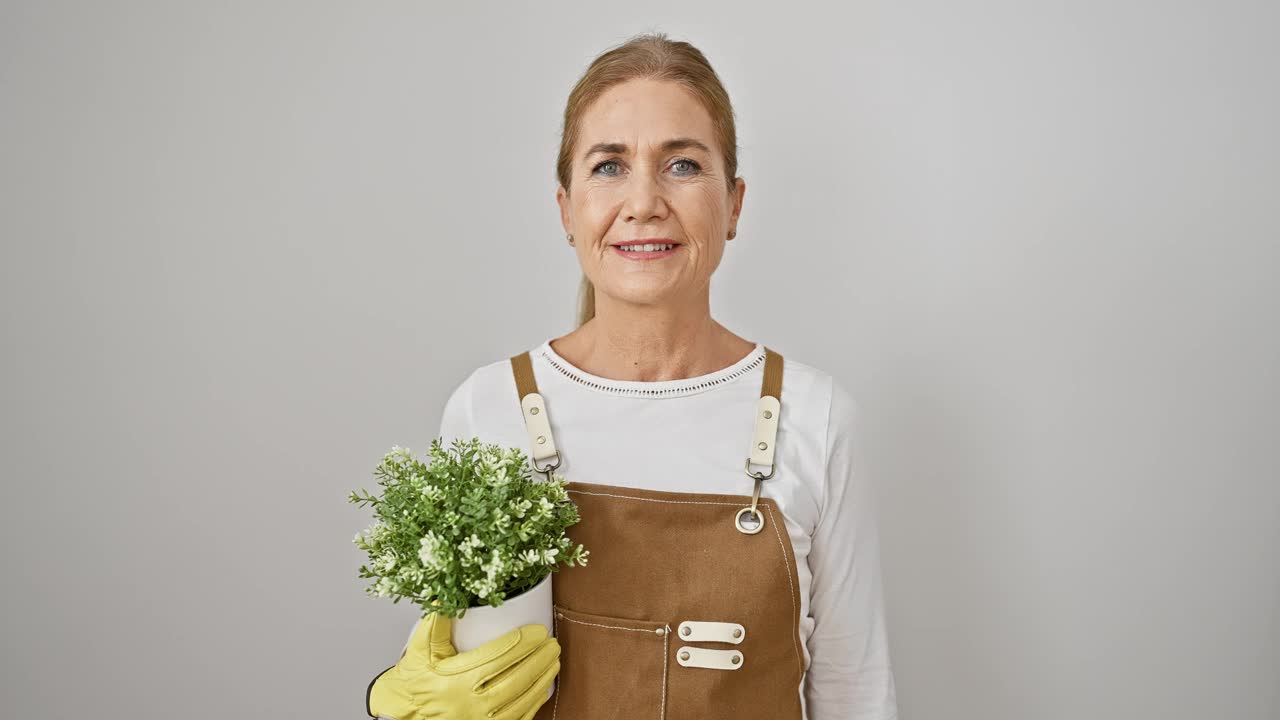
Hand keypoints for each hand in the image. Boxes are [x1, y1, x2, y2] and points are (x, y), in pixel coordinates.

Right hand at [367, 611, 559, 719]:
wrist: (405, 716)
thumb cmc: (415, 683)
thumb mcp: (420, 650)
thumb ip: (435, 622)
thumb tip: (445, 594)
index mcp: (457, 679)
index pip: (500, 657)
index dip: (524, 642)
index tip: (539, 631)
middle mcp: (472, 703)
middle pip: (517, 677)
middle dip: (539, 658)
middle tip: (552, 643)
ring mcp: (482, 719)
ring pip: (522, 698)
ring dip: (542, 678)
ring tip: (553, 660)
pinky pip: (519, 717)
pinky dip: (534, 701)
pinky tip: (543, 686)